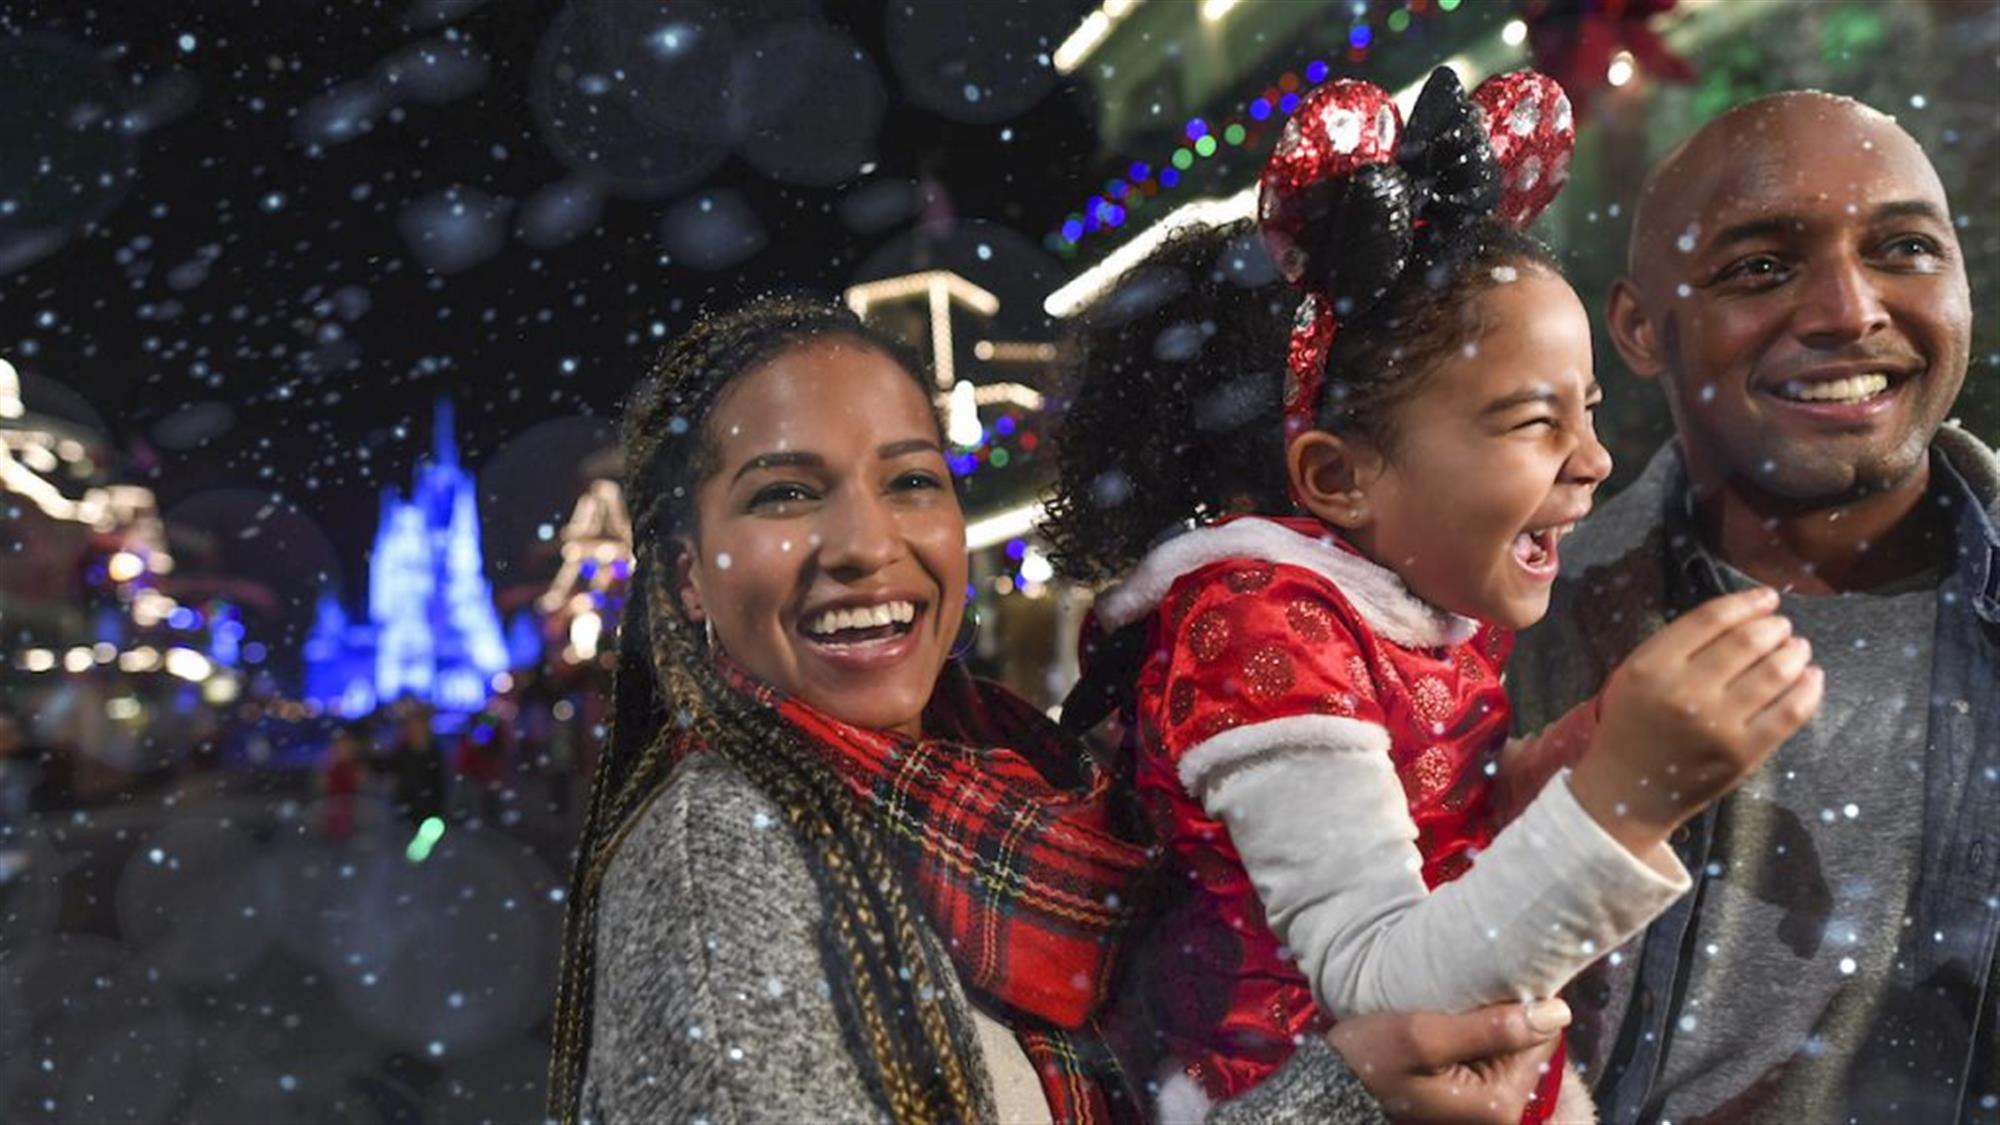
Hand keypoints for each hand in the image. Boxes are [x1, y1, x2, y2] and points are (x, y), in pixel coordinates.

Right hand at [1327, 999, 1569, 1124]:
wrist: (1332, 1085)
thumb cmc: (1372, 1060)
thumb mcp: (1425, 1036)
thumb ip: (1493, 1027)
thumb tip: (1559, 1011)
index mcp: (1500, 1103)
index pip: (1542, 1038)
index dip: (1517, 1005)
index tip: (1480, 989)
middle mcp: (1502, 1112)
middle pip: (1527, 1043)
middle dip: (1498, 1016)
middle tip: (1454, 1002)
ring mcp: (1485, 1106)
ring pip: (1507, 1045)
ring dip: (1482, 1022)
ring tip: (1445, 1011)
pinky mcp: (1470, 1096)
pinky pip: (1487, 1054)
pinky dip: (1470, 1034)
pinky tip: (1442, 1025)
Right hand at [1570, 587, 1822, 856]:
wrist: (1627, 791)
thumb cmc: (1632, 726)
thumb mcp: (1636, 675)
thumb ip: (1679, 646)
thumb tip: (1747, 618)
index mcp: (1652, 666)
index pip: (1710, 618)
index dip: (1747, 602)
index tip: (1767, 598)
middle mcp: (1685, 691)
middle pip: (1748, 641)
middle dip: (1775, 627)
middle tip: (1782, 627)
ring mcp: (1718, 724)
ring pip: (1775, 672)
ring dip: (1795, 652)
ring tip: (1798, 649)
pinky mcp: (1744, 753)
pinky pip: (1790, 711)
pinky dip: (1809, 689)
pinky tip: (1811, 678)